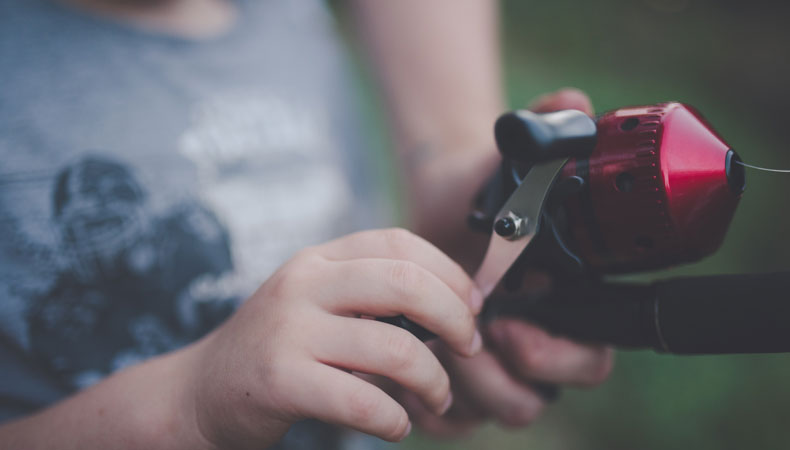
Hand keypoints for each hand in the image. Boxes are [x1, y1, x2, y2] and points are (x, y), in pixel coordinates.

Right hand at [183, 228, 482, 448]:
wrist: (200, 391)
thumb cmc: (279, 348)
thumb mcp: (317, 303)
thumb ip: (371, 295)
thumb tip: (456, 305)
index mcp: (319, 259)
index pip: (400, 242)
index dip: (450, 272)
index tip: (472, 307)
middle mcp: (303, 283)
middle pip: (406, 283)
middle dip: (455, 318)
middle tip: (467, 348)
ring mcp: (289, 330)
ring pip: (395, 348)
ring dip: (433, 381)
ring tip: (437, 397)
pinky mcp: (280, 381)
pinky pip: (362, 401)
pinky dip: (394, 419)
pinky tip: (396, 425)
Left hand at [399, 88, 614, 435]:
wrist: (435, 209)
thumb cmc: (479, 189)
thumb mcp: (509, 159)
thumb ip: (545, 130)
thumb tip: (573, 103)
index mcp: (566, 307)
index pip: (590, 359)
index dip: (559, 356)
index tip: (512, 325)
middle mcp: (536, 345)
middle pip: (540, 399)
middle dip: (502, 380)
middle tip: (469, 339)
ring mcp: (495, 368)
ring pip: (496, 413)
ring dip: (462, 388)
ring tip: (429, 344)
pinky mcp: (454, 380)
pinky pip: (453, 419)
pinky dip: (429, 404)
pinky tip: (403, 362)